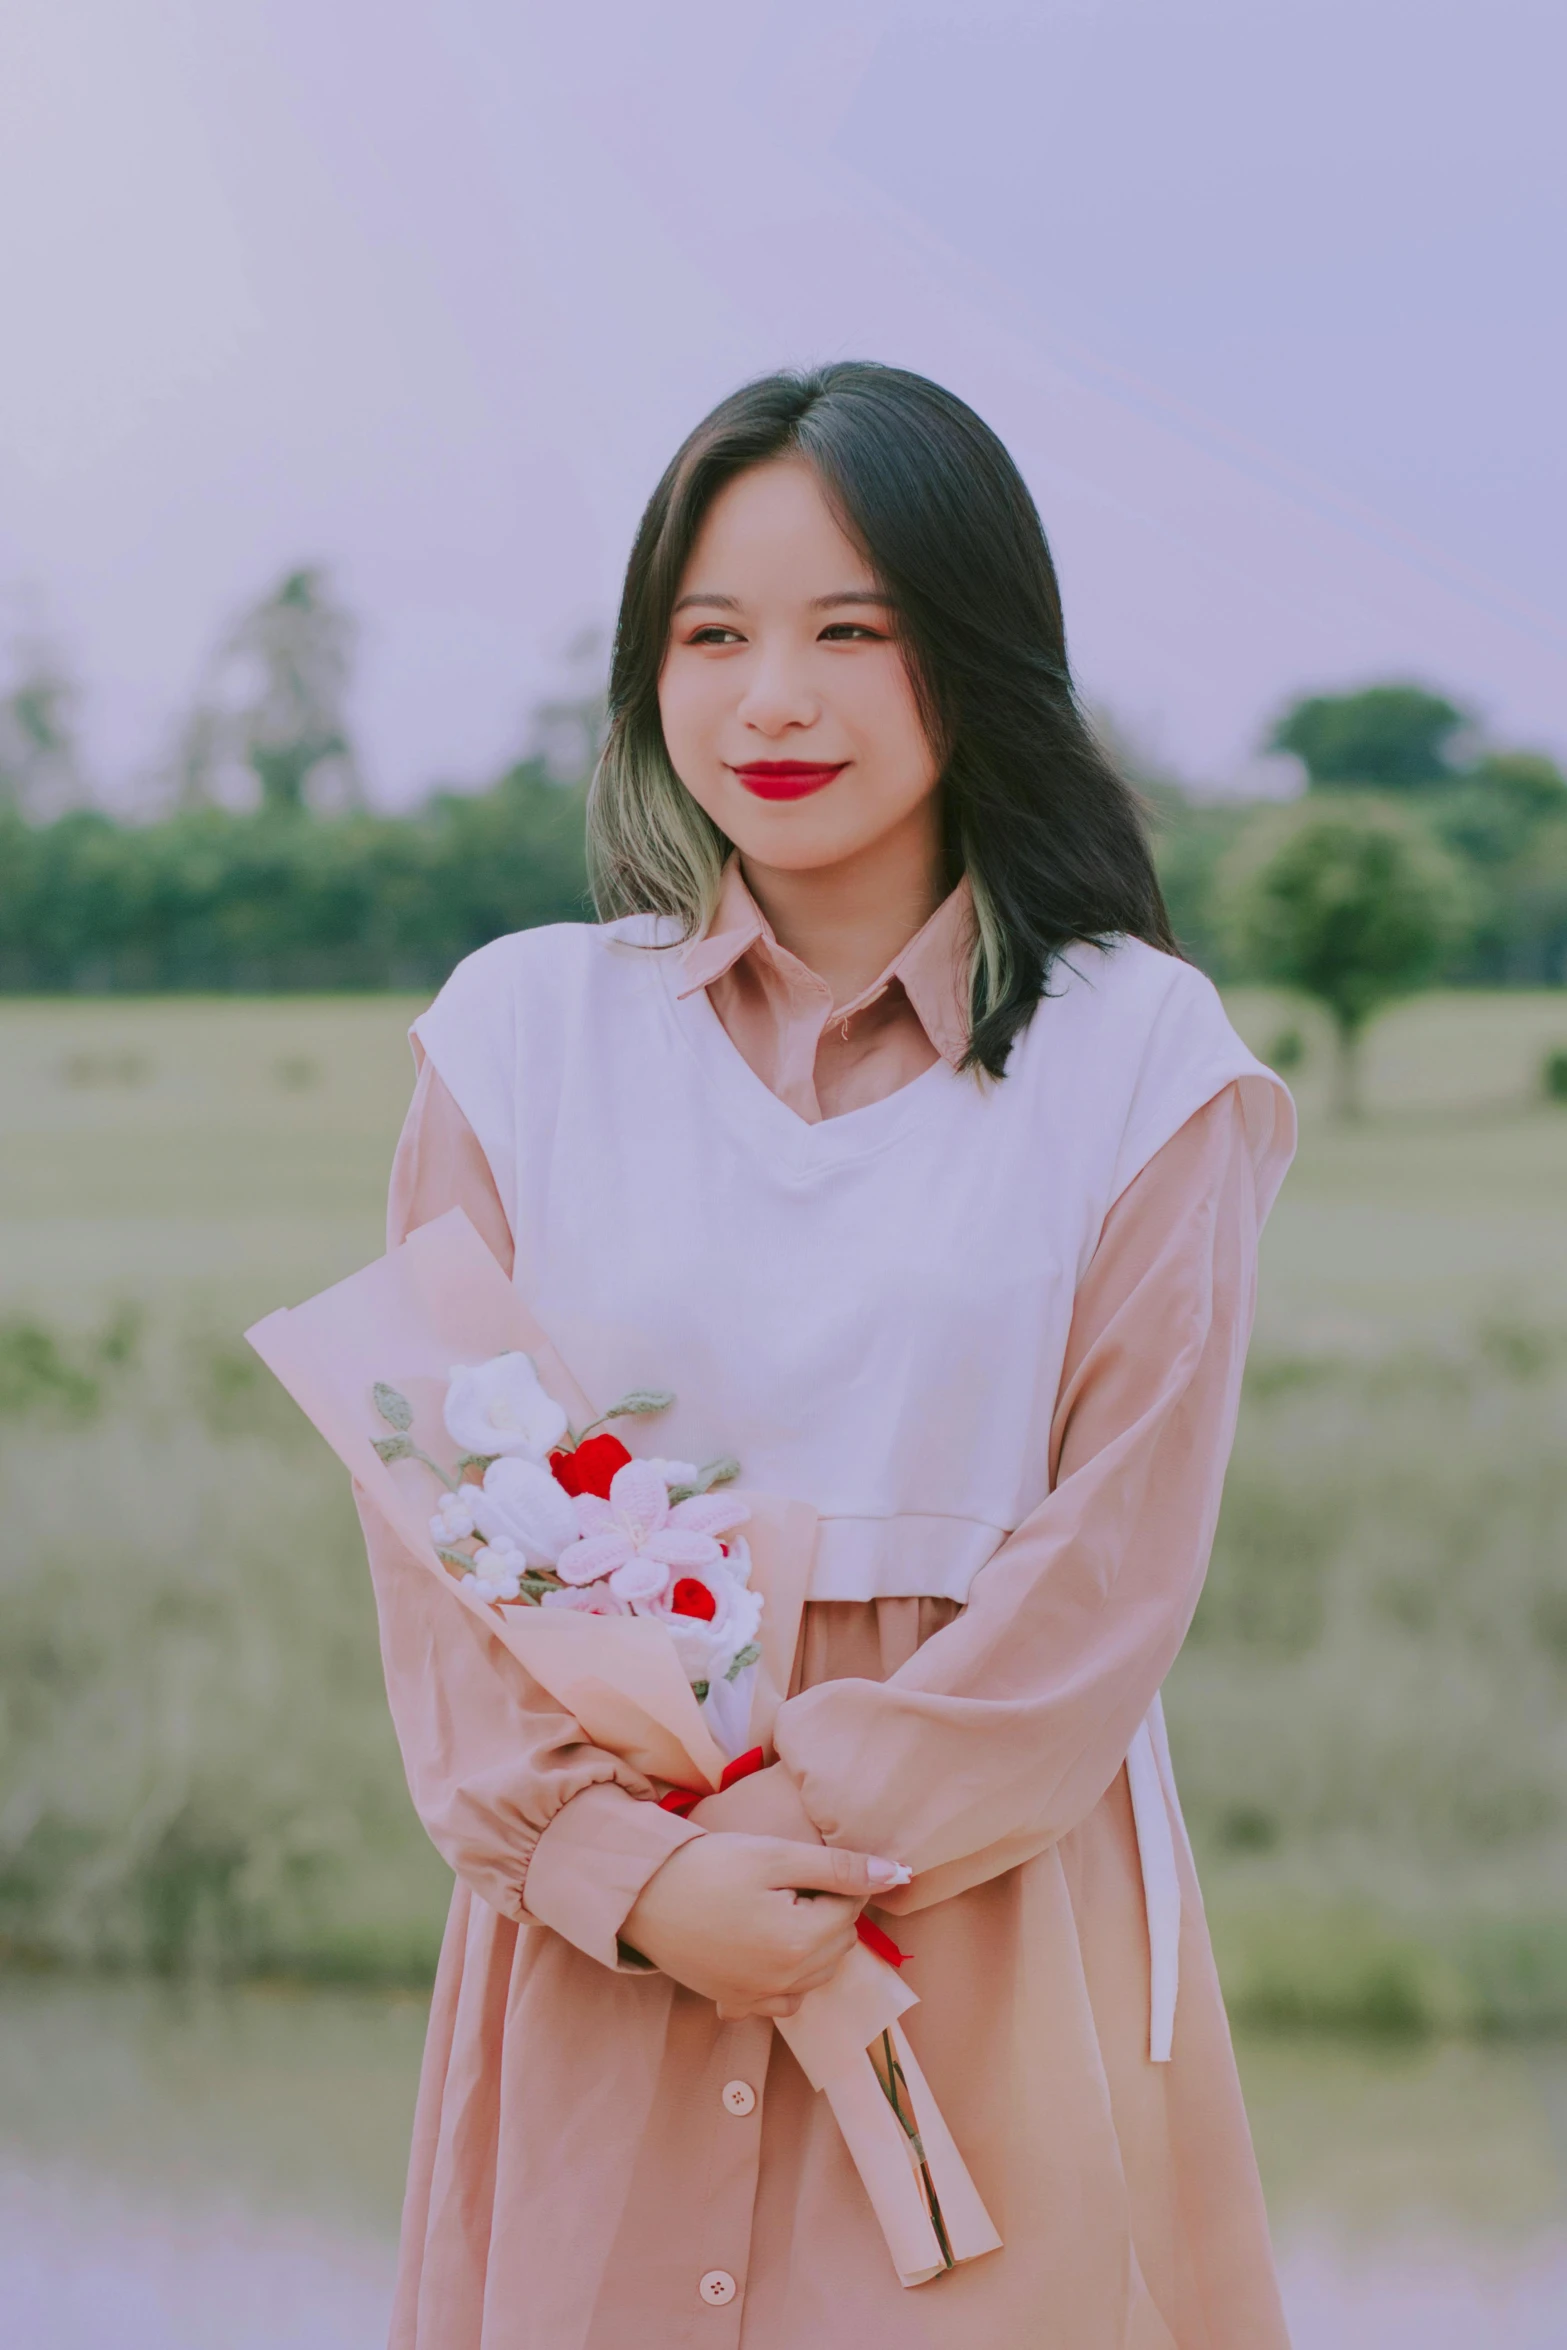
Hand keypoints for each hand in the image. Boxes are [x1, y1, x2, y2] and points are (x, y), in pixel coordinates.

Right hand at [621, 1833, 907, 2019]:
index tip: (800, 1866)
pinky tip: (760, 1946)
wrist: (640, 1896)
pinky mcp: (735, 2004)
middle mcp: (786, 1982)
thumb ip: (838, 1868)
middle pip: (838, 1943)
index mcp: (800, 1943)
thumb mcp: (775, 1856)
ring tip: (771, 1910)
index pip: (852, 1909)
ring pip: (816, 1972)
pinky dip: (784, 1975)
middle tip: (782, 1884)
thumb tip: (897, 1875)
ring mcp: (758, 1999)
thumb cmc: (708, 1868)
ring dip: (809, 1943)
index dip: (834, 1881)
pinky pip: (783, 1998)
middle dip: (825, 1912)